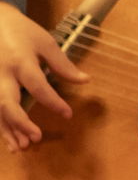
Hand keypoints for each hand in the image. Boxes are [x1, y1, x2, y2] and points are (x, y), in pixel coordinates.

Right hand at [0, 2, 87, 152]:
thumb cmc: (22, 31)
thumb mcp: (45, 43)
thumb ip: (63, 64)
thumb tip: (85, 81)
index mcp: (21, 62)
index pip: (38, 86)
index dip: (53, 102)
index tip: (67, 115)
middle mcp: (1, 74)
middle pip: (7, 102)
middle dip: (21, 122)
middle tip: (37, 138)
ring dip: (7, 130)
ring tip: (22, 148)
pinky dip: (0, 126)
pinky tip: (9, 140)